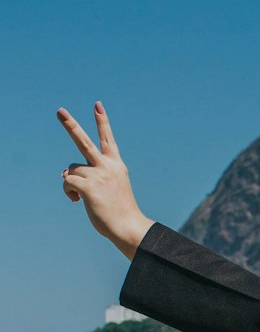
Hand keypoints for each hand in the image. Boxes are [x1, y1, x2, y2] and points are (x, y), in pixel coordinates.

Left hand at [57, 102, 154, 258]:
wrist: (128, 227)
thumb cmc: (119, 211)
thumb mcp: (108, 188)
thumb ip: (88, 176)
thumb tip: (64, 173)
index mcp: (116, 165)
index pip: (107, 139)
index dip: (102, 121)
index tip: (97, 105)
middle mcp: (107, 166)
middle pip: (84, 141)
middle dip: (71, 125)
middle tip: (59, 111)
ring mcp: (98, 175)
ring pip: (72, 170)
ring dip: (72, 182)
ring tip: (81, 197)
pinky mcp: (88, 187)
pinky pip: (68, 182)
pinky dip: (69, 192)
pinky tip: (77, 201)